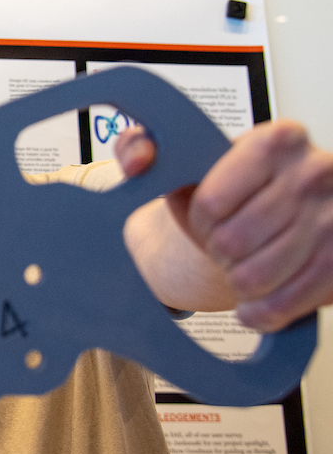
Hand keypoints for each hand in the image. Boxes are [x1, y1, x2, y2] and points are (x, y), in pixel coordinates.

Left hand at [116, 121, 332, 330]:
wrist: (288, 211)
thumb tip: (140, 161)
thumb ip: (143, 147)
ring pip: (255, 278)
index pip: (210, 203)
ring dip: (237, 283)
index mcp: (274, 141)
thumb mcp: (187, 158)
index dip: (197, 222)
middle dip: (217, 253)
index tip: (207, 219)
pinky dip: (260, 312)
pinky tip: (257, 299)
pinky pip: (284, 305)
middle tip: (227, 246)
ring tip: (244, 266)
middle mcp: (314, 173)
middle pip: (231, 243)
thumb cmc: (236, 188)